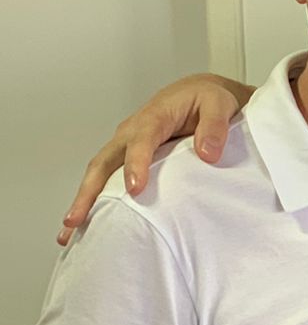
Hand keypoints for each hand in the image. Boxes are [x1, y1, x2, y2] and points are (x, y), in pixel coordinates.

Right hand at [58, 74, 252, 245]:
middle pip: (105, 161)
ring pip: (99, 172)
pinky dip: (95, 198)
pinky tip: (88, 222)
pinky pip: (106, 177)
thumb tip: (207, 154)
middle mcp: (132, 131)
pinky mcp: (127, 155)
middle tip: (79, 219)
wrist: (201, 94)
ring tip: (71, 229)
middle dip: (90, 191)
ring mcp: (125, 144)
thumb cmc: (208, 99)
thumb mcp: (219, 104)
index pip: (141, 141)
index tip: (135, 189)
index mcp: (155, 117)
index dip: (136, 164)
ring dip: (84, 199)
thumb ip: (215, 127)